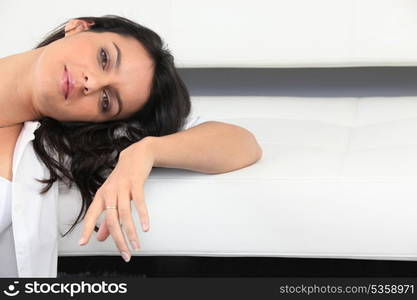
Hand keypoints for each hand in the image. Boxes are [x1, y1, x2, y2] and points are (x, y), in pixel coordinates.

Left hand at [78, 137, 154, 261]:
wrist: (136, 155)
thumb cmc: (123, 177)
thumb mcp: (112, 196)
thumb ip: (106, 218)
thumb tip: (100, 237)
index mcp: (101, 196)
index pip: (91, 215)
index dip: (87, 229)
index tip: (83, 243)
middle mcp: (109, 192)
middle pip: (111, 220)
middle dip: (118, 240)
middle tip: (125, 253)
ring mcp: (122, 187)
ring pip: (125, 214)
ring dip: (130, 232)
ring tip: (135, 245)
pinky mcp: (135, 183)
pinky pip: (139, 202)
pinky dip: (143, 216)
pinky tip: (145, 227)